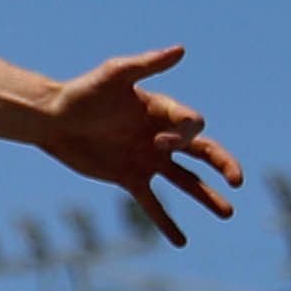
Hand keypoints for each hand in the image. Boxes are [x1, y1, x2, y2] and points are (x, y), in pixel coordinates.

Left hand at [37, 45, 241, 246]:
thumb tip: (181, 49)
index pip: (192, 126)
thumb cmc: (83, 92)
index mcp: (163, 111)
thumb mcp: (116, 74)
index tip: (160, 141)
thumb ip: (148, 64)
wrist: (52, 119)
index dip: (185, 136)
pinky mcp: (129, 178)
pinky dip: (166, 222)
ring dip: (206, 196)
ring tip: (227, 214)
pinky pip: (152, 204)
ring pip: (186, 181)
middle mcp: (160, 135)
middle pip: (203, 152)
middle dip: (222, 165)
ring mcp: (147, 159)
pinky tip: (180, 241)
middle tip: (237, 181)